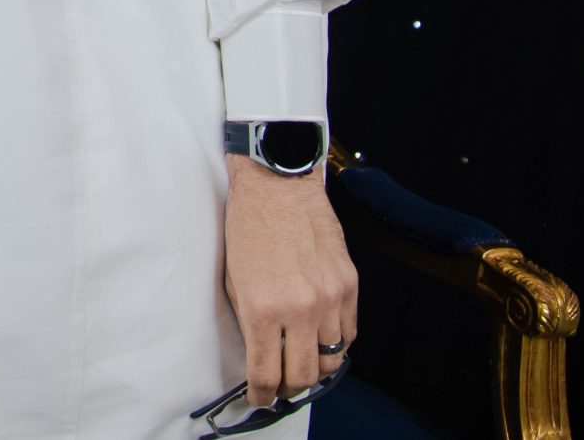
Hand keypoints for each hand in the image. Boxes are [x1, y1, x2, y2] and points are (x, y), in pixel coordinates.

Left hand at [221, 155, 356, 411]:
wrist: (278, 186)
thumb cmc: (248, 228)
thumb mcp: (234, 279)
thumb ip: (250, 322)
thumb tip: (261, 354)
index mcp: (263, 310)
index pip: (266, 374)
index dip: (262, 394)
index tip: (260, 398)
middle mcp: (300, 310)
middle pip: (304, 376)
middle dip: (290, 388)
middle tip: (281, 385)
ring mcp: (329, 299)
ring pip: (331, 359)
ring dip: (316, 367)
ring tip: (302, 362)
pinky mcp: (349, 285)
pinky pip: (349, 333)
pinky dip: (336, 343)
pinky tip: (321, 338)